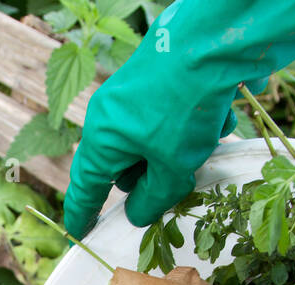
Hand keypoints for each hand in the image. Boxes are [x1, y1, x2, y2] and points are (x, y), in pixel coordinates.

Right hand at [62, 0, 294, 238]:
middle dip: (147, 180)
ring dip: (177, 154)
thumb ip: (153, 198)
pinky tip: (215, 121)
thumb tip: (138, 213)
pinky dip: (192, 129)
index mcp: (103, 138)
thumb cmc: (184, 107)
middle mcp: (112, 116)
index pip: (86, 186)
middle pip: (122, 165)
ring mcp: (135, 97)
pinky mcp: (161, 84)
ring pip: (152, 144)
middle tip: (170, 190)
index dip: (83, 213)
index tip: (79, 232)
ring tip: (203, 147)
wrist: (214, 42)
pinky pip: (171, 121)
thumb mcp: (172, 167)